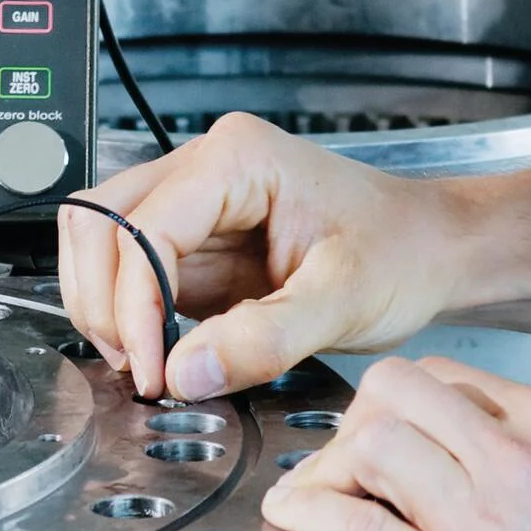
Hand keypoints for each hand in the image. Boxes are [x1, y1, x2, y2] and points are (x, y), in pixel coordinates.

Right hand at [58, 113, 475, 401]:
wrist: (431, 250)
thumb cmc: (403, 252)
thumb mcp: (347, 299)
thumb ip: (266, 338)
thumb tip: (185, 371)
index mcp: (238, 159)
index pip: (143, 230)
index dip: (134, 307)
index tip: (153, 370)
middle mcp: (205, 167)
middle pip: (99, 223)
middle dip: (104, 303)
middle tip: (139, 369)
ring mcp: (194, 202)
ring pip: (100, 241)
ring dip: (105, 306)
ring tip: (143, 364)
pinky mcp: (195, 241)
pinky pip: (131, 270)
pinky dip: (126, 314)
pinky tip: (155, 353)